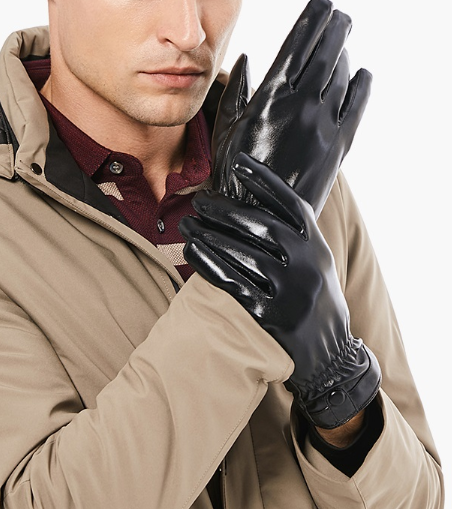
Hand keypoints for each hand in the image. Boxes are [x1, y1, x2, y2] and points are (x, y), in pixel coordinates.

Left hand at [179, 152, 380, 428]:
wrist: (332, 357)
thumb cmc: (315, 300)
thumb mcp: (317, 263)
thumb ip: (296, 236)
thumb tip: (259, 202)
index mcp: (317, 246)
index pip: (291, 205)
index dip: (265, 181)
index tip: (239, 163)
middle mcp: (308, 265)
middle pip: (261, 226)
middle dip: (226, 210)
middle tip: (200, 201)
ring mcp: (291, 292)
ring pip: (244, 254)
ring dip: (211, 236)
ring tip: (188, 224)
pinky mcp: (273, 317)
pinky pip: (234, 284)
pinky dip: (210, 265)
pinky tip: (193, 252)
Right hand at [212, 0, 371, 217]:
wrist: (259, 217)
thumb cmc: (233, 173)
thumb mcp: (225, 127)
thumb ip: (237, 91)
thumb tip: (246, 59)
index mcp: (271, 96)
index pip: (299, 43)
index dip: (313, 18)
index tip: (322, 3)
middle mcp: (302, 104)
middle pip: (327, 52)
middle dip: (335, 28)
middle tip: (340, 15)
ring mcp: (325, 124)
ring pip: (343, 75)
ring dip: (344, 53)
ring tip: (344, 41)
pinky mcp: (339, 145)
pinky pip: (357, 106)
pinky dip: (361, 86)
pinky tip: (363, 74)